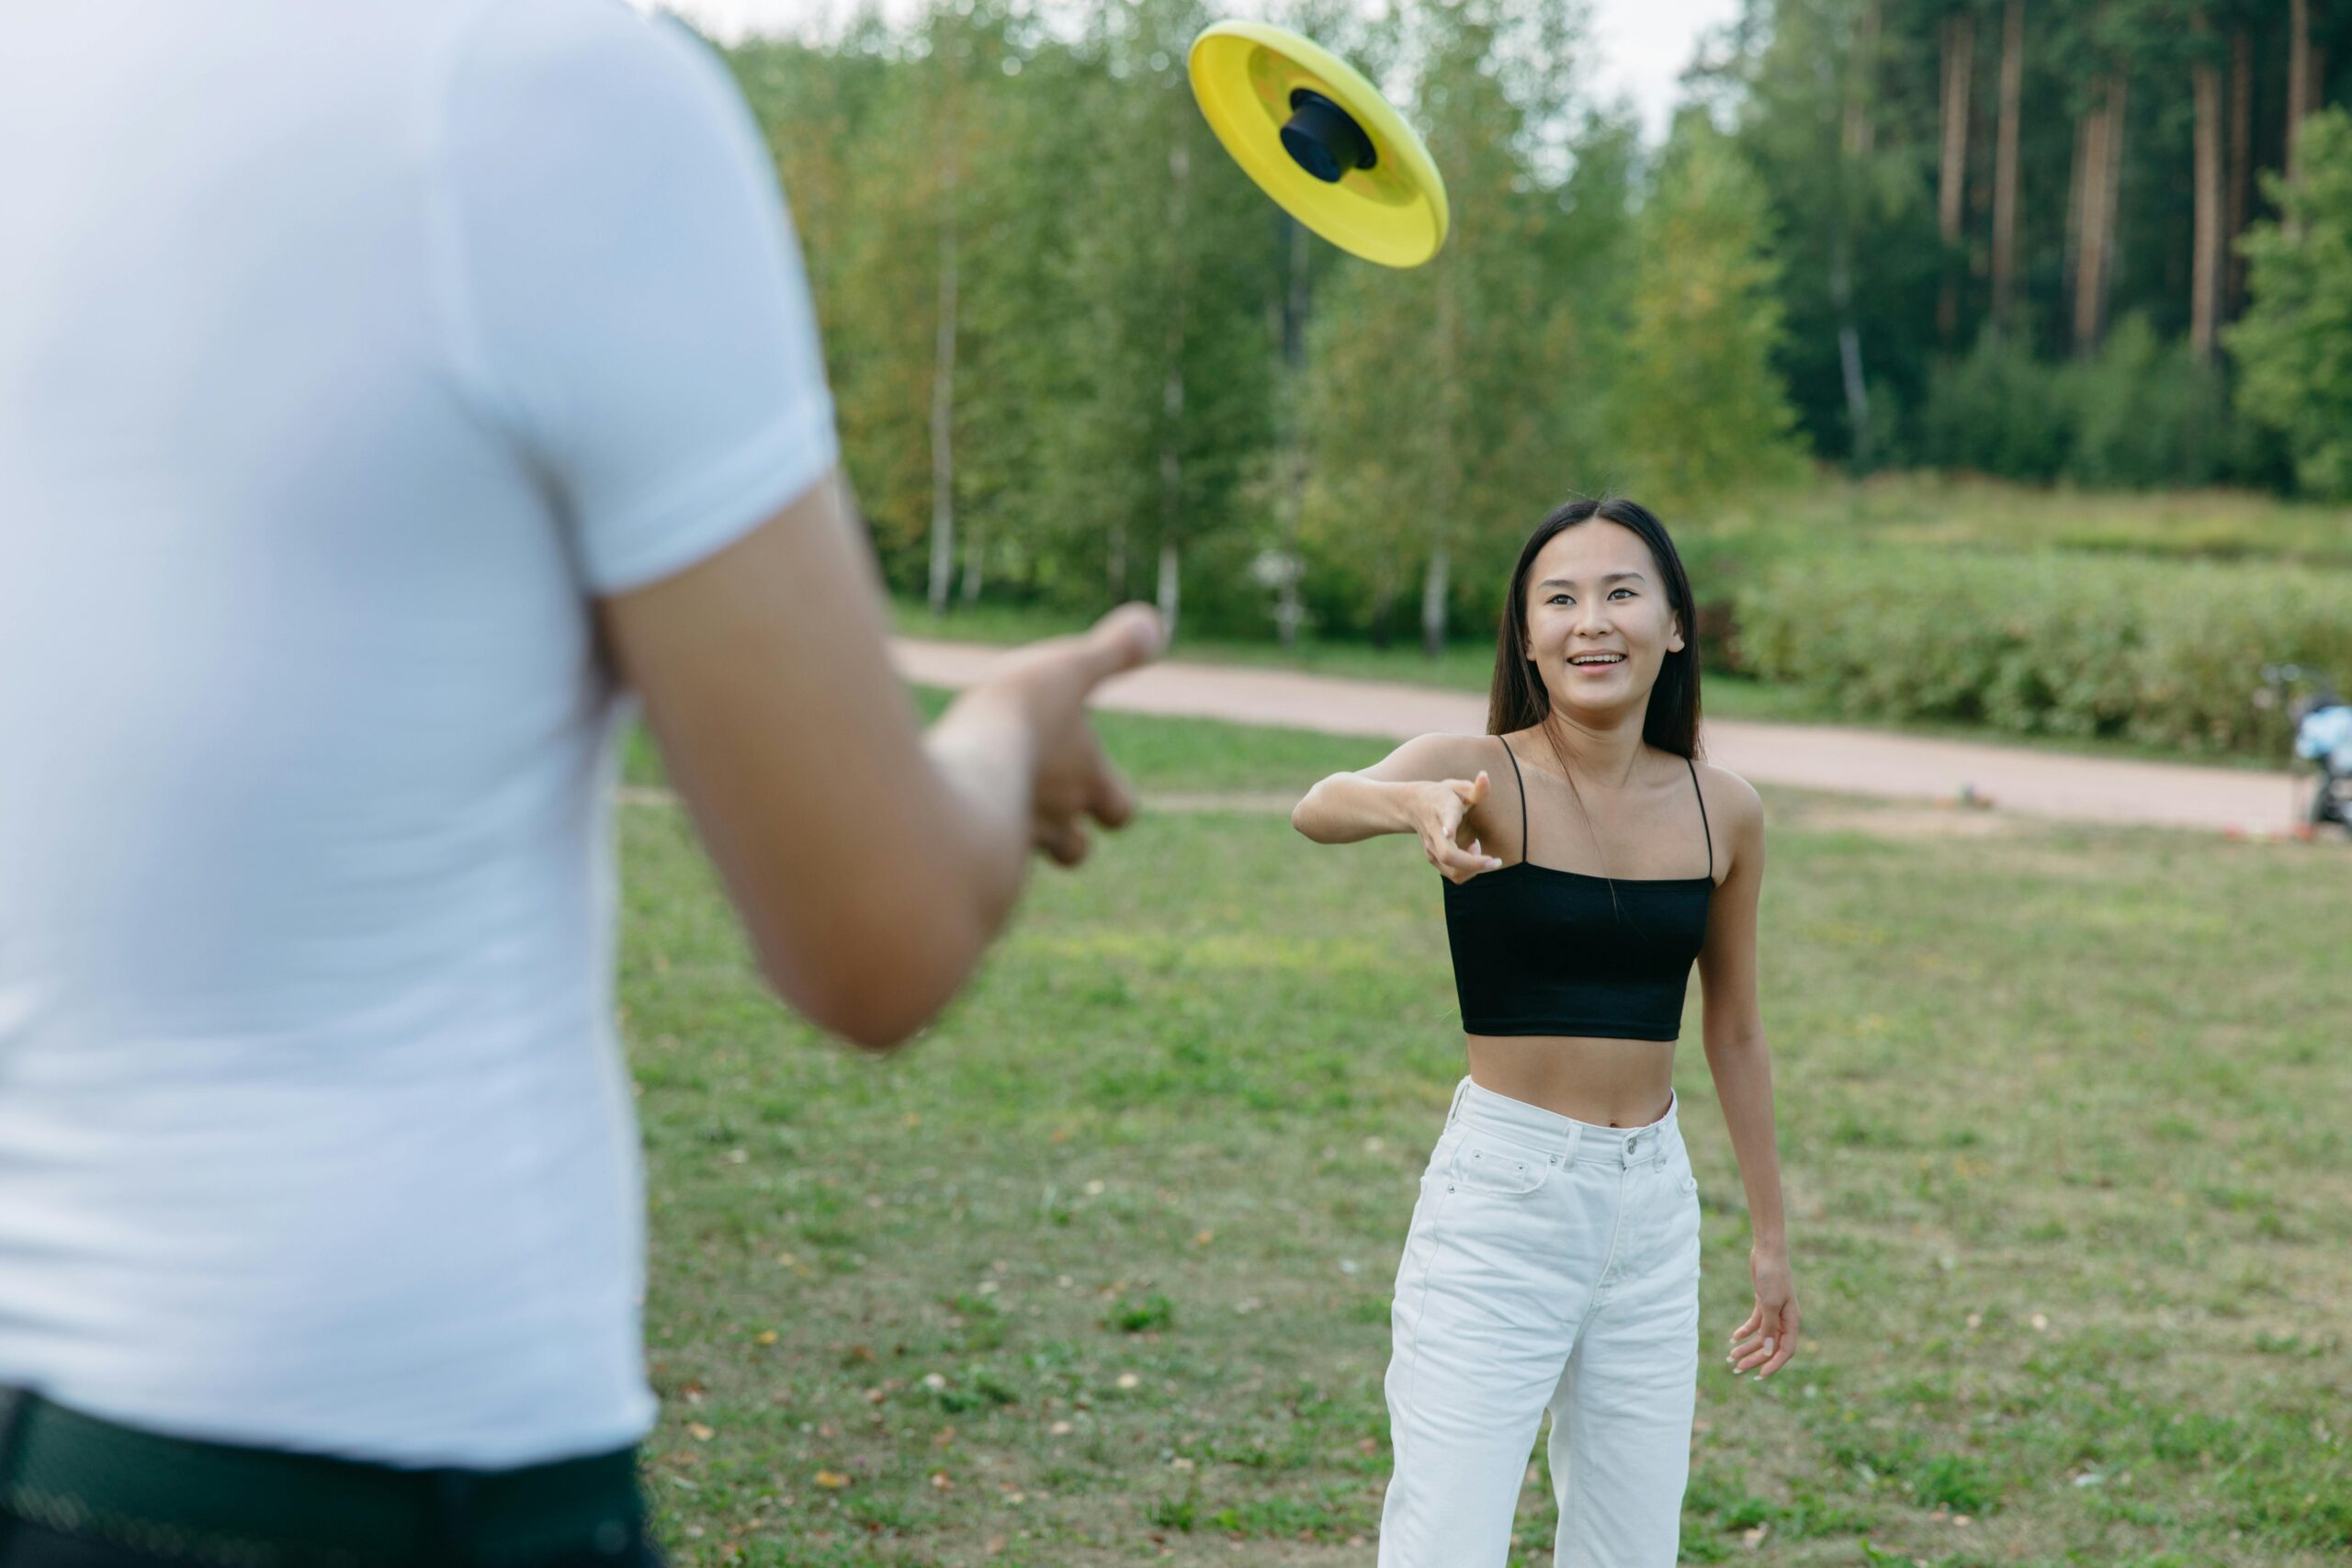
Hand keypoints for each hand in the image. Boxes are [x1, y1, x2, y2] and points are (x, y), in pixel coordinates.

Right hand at [973, 603, 1163, 866]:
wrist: (954, 769)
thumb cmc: (1021, 718)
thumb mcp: (1068, 671)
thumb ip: (1112, 652)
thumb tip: (1155, 623)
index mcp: (1087, 782)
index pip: (1122, 810)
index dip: (1114, 801)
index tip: (1098, 782)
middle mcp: (1054, 820)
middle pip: (1075, 851)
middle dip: (1067, 836)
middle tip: (1044, 802)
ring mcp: (1008, 841)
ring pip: (1022, 855)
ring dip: (1015, 837)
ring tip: (987, 802)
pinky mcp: (959, 851)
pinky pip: (966, 855)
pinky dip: (960, 837)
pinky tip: (940, 811)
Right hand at [1414, 773, 1503, 882]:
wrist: (1412, 805)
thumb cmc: (1443, 795)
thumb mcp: (1457, 787)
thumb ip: (1476, 788)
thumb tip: (1485, 776)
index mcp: (1442, 809)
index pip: (1445, 819)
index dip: (1448, 825)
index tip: (1450, 832)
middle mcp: (1435, 831)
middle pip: (1448, 855)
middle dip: (1473, 863)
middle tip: (1494, 861)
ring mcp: (1431, 847)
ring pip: (1452, 869)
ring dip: (1473, 868)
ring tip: (1481, 850)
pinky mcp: (1433, 858)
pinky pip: (1453, 873)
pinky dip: (1469, 870)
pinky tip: (1473, 852)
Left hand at [1726, 1245, 1797, 1378]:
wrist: (1768, 1251)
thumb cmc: (1772, 1275)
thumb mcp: (1769, 1303)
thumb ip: (1769, 1328)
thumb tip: (1769, 1351)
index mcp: (1792, 1321)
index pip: (1786, 1350)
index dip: (1774, 1364)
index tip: (1759, 1375)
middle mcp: (1785, 1319)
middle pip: (1771, 1346)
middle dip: (1754, 1359)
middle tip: (1736, 1369)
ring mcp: (1774, 1311)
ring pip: (1761, 1336)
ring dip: (1747, 1347)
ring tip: (1730, 1356)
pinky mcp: (1763, 1303)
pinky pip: (1755, 1323)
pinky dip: (1744, 1331)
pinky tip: (1733, 1338)